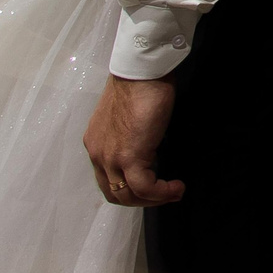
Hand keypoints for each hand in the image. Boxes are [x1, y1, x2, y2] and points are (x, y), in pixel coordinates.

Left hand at [83, 76, 183, 206]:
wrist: (140, 73)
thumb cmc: (139, 85)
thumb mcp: (128, 117)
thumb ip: (130, 136)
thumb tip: (148, 146)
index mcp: (95, 143)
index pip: (107, 179)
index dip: (130, 188)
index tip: (152, 184)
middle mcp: (97, 154)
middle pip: (115, 194)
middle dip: (141, 200)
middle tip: (163, 194)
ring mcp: (110, 158)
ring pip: (128, 195)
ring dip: (153, 199)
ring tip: (173, 192)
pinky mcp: (129, 157)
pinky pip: (145, 188)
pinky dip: (162, 192)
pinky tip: (176, 187)